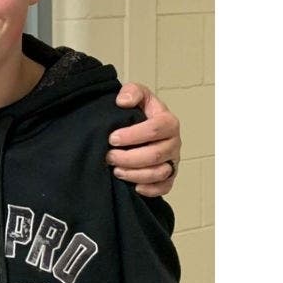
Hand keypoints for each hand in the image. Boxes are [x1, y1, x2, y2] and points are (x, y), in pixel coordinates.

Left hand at [106, 82, 181, 197]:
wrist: (140, 125)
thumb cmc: (139, 112)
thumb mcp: (137, 94)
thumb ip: (132, 92)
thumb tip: (123, 101)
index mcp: (168, 121)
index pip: (155, 129)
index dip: (133, 135)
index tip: (112, 138)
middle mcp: (174, 142)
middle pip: (155, 154)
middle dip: (129, 158)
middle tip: (109, 157)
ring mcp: (173, 160)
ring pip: (159, 173)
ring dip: (135, 174)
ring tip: (116, 171)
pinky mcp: (169, 175)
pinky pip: (165, 187)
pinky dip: (151, 190)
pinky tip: (134, 187)